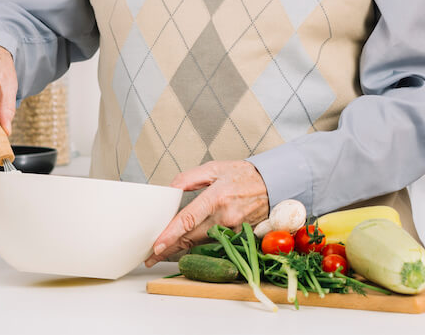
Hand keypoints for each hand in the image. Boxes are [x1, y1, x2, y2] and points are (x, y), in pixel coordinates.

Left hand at [145, 160, 269, 265]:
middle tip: (150, 256)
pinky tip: (187, 243)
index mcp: (216, 197)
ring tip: (163, 251)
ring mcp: (233, 228)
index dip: (171, 235)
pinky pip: (214, 241)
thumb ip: (190, 177)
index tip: (156, 246)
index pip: (188, 220)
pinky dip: (199, 242)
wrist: (274, 184)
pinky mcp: (238, 235)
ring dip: (181, 247)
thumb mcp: (215, 168)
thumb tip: (170, 188)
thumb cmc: (244, 175)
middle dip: (168, 248)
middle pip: (190, 237)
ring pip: (200, 242)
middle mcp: (225, 216)